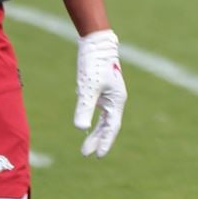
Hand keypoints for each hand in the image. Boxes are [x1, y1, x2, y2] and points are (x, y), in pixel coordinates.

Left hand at [74, 30, 126, 156]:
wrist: (97, 43)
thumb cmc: (94, 64)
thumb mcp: (88, 87)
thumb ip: (85, 107)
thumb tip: (81, 128)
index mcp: (117, 100)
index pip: (112, 127)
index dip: (105, 141)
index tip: (98, 155)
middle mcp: (115, 99)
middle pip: (108, 125)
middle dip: (98, 139)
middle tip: (86, 153)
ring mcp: (109, 94)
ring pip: (104, 118)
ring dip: (95, 131)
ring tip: (85, 145)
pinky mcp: (102, 88)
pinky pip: (99, 109)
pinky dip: (94, 119)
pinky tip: (86, 123)